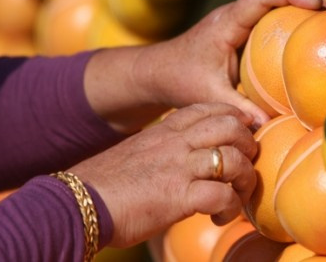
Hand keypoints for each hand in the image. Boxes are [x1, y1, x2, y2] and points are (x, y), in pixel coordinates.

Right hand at [68, 103, 257, 247]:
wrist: (77, 203)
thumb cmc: (105, 183)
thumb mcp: (139, 152)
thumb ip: (166, 149)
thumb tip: (188, 160)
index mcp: (165, 130)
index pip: (210, 109)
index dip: (234, 118)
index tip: (242, 133)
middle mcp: (176, 142)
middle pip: (231, 126)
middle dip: (248, 145)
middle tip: (245, 166)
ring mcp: (179, 168)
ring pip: (234, 159)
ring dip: (245, 180)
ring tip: (237, 195)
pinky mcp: (178, 197)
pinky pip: (223, 195)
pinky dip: (230, 207)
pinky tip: (220, 216)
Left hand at [134, 0, 322, 126]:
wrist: (159, 69)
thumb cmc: (180, 79)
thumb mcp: (207, 96)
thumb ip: (236, 109)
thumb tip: (267, 124)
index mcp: (226, 23)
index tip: (317, 2)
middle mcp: (234, 14)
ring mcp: (240, 17)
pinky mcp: (244, 26)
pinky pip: (272, 11)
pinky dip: (294, 10)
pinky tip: (313, 26)